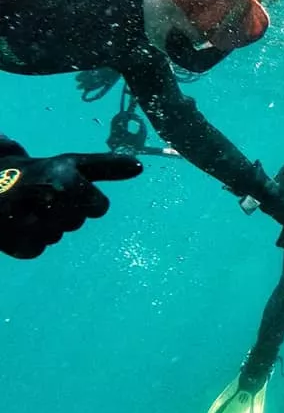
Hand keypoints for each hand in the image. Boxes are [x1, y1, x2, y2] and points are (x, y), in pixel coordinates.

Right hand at [0, 147, 141, 258]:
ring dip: (46, 224)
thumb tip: (141, 166)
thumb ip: (108, 167)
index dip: (86, 199)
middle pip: (75, 222)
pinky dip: (30, 238)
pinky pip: (36, 248)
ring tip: (29, 206)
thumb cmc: (43, 173)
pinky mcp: (12, 241)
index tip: (68, 188)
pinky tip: (19, 220)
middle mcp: (45, 201)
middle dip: (65, 211)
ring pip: (55, 235)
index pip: (99, 207)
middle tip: (45, 196)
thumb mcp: (74, 164)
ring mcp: (26, 223)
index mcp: (65, 181)